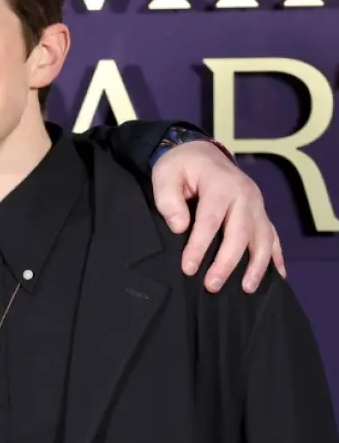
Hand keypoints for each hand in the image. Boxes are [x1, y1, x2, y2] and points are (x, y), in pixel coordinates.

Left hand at [152, 142, 285, 292]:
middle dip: (227, 263)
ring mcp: (257, 205)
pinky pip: (273, 237)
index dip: (199, 247)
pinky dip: (276, 257)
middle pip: (240, 233)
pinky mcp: (261, 213)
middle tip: (212, 286)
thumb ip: (168, 200)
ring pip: (263, 238)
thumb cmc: (180, 167)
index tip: (188, 269)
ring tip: (246, 289)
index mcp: (220, 186)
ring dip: (257, 266)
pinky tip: (277, 276)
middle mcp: (245, 196)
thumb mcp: (165, 176)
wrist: (201, 153)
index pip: (210, 221)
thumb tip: (180, 227)